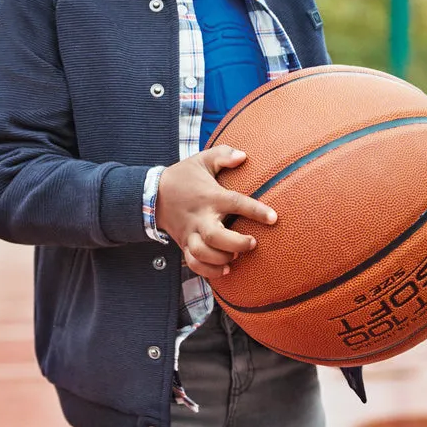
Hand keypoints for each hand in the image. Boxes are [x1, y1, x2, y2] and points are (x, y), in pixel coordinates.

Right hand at [155, 145, 276, 279]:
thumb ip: (223, 155)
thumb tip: (244, 156)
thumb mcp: (202, 160)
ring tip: (236, 256)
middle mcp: (200, 217)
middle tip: (253, 243)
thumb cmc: (184, 177)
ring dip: (222, 258)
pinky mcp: (184, 244)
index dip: (255, 211)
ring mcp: (190, 233)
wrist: (153, 195)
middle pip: (216, 236)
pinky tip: (225, 269)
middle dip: (236, 243)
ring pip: (203, 253)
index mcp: (210, 197)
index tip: (273, 218)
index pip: (235, 202)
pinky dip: (209, 271)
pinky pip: (194, 264)